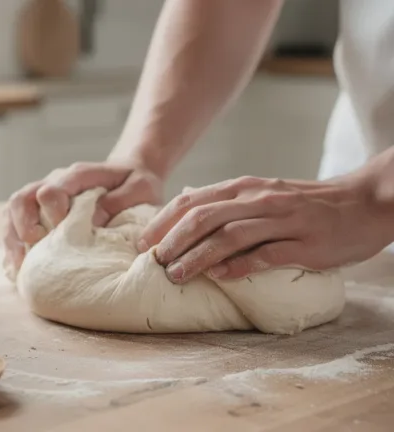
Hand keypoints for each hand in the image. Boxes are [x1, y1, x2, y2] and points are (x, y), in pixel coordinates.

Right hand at [3, 161, 163, 280]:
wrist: (128, 177)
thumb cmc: (135, 184)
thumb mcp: (140, 188)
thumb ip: (120, 201)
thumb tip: (95, 222)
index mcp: (76, 176)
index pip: (51, 190)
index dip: (52, 211)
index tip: (63, 228)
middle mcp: (53, 183)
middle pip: (22, 199)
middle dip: (23, 225)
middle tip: (35, 245)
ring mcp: (41, 198)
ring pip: (12, 212)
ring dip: (12, 239)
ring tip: (18, 267)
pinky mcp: (37, 212)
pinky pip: (14, 226)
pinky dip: (13, 247)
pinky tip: (17, 269)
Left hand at [139, 176, 393, 283]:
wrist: (364, 203)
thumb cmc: (306, 203)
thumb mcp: (263, 192)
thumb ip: (227, 200)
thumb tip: (186, 204)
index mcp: (245, 187)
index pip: (193, 201)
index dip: (164, 221)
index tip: (143, 243)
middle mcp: (260, 199)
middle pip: (205, 217)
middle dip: (173, 240)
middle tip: (153, 261)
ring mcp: (283, 220)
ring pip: (230, 235)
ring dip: (198, 256)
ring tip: (176, 274)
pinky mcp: (305, 244)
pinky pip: (267, 254)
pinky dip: (240, 266)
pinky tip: (220, 277)